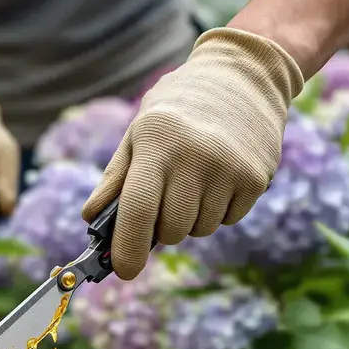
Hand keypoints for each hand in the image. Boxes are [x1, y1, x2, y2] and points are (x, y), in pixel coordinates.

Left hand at [81, 27, 305, 278]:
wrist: (243, 77)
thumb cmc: (178, 110)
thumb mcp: (138, 133)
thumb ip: (116, 179)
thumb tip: (91, 220)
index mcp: (158, 142)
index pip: (139, 210)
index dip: (129, 247)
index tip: (124, 271)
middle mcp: (196, 156)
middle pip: (171, 230)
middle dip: (162, 228)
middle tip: (165, 198)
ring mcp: (230, 169)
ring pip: (200, 230)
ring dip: (191, 219)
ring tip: (195, 179)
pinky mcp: (256, 179)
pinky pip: (227, 220)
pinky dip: (218, 210)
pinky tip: (219, 177)